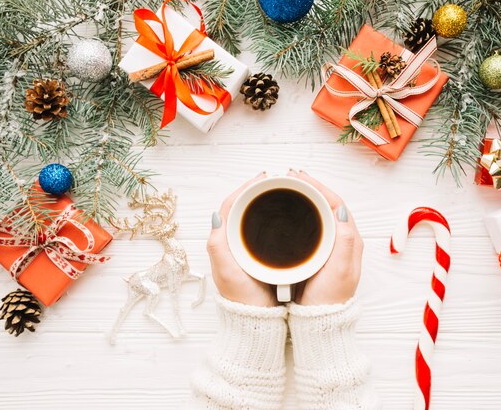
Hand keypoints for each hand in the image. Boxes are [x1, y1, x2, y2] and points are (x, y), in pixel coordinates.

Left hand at [207, 172, 278, 306]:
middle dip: (255, 191)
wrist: (256, 321)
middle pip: (241, 207)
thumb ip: (219, 245)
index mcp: (223, 242)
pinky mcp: (257, 256)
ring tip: (279, 192)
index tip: (262, 179)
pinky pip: (261, 229)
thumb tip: (216, 215)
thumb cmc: (242, 299)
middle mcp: (232, 243)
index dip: (245, 188)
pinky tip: (283, 216)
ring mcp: (245, 249)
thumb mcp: (227, 272)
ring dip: (263, 202)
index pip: (230, 205)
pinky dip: (270, 217)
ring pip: (252, 217)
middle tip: (273, 181)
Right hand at [288, 170, 363, 305]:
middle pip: (327, 203)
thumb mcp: (340, 270)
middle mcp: (342, 239)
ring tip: (288, 187)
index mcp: (349, 239)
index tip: (299, 177)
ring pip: (319, 212)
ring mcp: (331, 245)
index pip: (335, 202)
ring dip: (305, 197)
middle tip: (291, 177)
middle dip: (310, 187)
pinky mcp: (319, 252)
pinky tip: (288, 211)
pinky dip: (300, 212)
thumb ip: (343, 241)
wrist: (320, 321)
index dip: (318, 186)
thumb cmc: (329, 298)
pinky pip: (312, 224)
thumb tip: (341, 211)